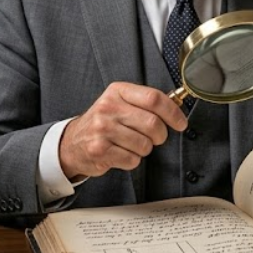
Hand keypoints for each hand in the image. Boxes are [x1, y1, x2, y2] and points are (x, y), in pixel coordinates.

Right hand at [60, 82, 187, 179]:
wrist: (72, 142)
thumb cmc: (103, 123)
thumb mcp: (119, 103)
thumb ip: (145, 103)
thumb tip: (177, 107)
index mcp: (117, 91)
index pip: (154, 98)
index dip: (173, 112)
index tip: (181, 123)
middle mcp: (108, 107)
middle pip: (153, 124)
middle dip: (160, 136)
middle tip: (155, 138)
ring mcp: (102, 129)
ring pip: (145, 145)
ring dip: (144, 149)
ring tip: (131, 144)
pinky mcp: (99, 150)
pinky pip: (132, 160)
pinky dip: (132, 160)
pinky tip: (120, 153)